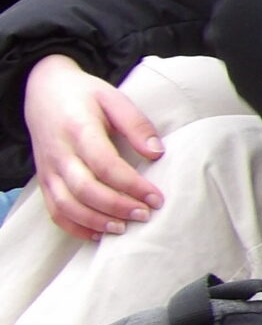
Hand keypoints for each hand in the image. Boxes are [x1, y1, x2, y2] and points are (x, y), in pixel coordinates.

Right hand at [22, 54, 163, 239]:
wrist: (42, 91)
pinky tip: (98, 233)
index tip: (156, 197)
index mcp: (78, 129)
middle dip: (117, 207)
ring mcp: (48, 169)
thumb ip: (136, 124)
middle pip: (85, 189)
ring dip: (96, 221)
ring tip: (124, 228)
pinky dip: (74, 227)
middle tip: (145, 215)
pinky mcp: (44, 179)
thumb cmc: (84, 95)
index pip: (105, 164)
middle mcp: (59, 153)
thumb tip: (157, 154)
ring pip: (66, 205)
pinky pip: (54, 210)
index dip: (132, 185)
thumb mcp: (113, 98)